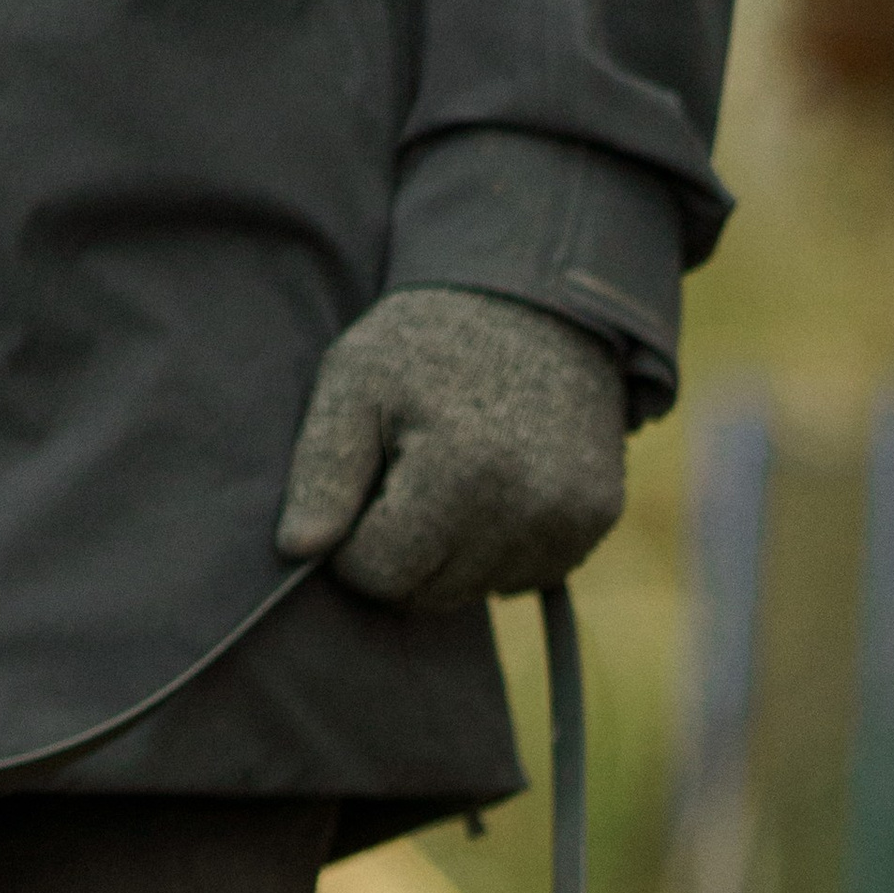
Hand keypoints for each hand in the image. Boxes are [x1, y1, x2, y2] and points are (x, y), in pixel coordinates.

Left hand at [275, 287, 626, 607]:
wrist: (539, 298)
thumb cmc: (429, 340)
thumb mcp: (354, 380)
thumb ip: (321, 469)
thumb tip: (297, 551)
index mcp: (459, 473)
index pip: (378, 575)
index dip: (353, 540)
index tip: (364, 484)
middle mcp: (524, 509)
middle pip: (428, 594)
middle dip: (403, 550)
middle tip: (407, 473)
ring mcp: (569, 521)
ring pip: (474, 591)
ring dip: (450, 553)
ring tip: (455, 473)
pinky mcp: (595, 521)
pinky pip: (522, 576)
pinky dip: (498, 546)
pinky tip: (497, 484)